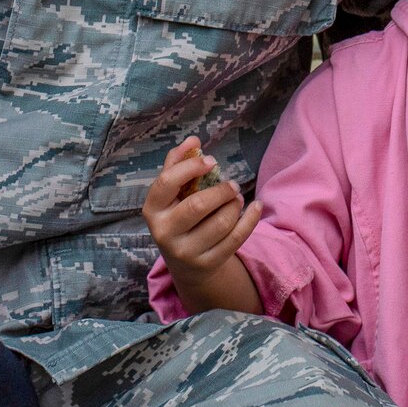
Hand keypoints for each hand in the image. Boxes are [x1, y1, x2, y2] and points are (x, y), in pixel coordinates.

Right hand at [142, 137, 259, 288]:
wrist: (186, 266)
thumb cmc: (179, 218)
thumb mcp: (172, 195)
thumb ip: (178, 164)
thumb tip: (192, 140)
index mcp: (152, 210)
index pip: (167, 182)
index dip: (191, 167)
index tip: (212, 161)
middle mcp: (164, 233)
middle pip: (197, 205)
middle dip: (221, 191)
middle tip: (232, 184)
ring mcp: (185, 252)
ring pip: (220, 223)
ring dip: (235, 205)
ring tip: (237, 198)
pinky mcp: (207, 264)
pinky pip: (235, 239)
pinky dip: (250, 220)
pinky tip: (255, 207)